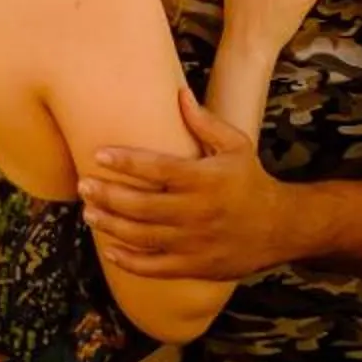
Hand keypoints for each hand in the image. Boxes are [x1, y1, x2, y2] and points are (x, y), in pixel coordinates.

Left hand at [81, 88, 294, 281]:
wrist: (279, 227)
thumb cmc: (251, 180)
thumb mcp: (235, 145)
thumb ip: (205, 122)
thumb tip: (179, 94)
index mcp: (203, 179)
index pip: (156, 169)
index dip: (125, 161)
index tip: (98, 154)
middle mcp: (195, 211)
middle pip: (141, 205)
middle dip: (108, 195)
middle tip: (83, 185)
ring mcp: (193, 242)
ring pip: (142, 236)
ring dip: (111, 225)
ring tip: (89, 212)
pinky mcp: (193, 265)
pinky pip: (155, 267)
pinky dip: (129, 261)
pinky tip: (109, 250)